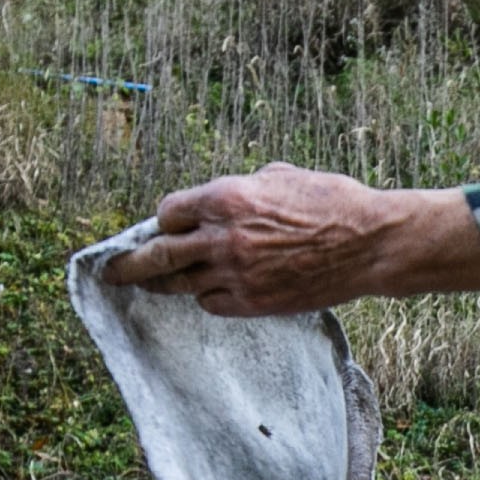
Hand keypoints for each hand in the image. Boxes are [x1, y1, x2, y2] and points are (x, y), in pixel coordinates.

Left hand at [106, 166, 479, 313]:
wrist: (369, 243)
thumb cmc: (331, 201)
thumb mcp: (280, 175)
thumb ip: (242, 187)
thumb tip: (221, 200)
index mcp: (226, 197)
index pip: (168, 213)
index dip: (166, 220)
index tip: (167, 227)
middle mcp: (223, 237)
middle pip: (157, 256)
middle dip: (128, 265)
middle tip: (110, 272)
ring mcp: (236, 274)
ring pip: (179, 285)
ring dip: (162, 285)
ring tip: (147, 286)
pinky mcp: (253, 303)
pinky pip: (211, 304)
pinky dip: (206, 297)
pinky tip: (209, 291)